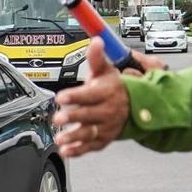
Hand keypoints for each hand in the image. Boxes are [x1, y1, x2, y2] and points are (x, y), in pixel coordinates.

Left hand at [52, 42, 165, 157]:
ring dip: (75, 137)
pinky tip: (66, 150)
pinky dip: (79, 150)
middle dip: (73, 117)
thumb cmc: (114, 88)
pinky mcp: (103, 138)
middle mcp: (108, 111)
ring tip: (61, 138)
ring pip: (90, 133)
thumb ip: (96, 58)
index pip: (91, 95)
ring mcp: (106, 126)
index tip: (61, 97)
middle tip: (58, 118)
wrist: (134, 107)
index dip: (76, 96)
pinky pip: (91, 146)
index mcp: (107, 93)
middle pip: (90, 115)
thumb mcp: (106, 70)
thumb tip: (96, 41)